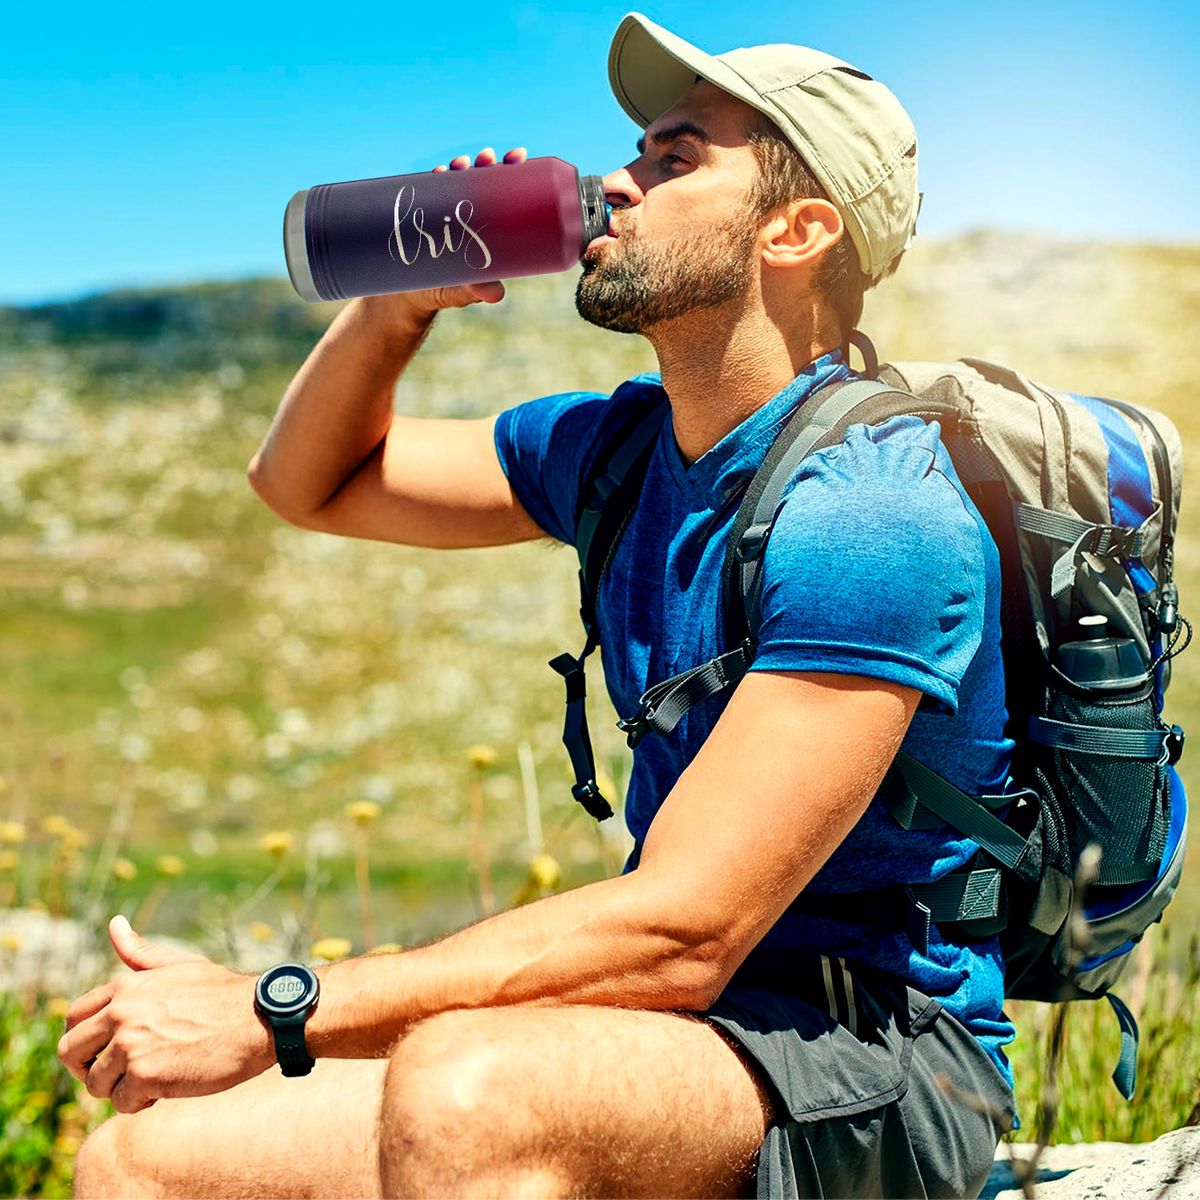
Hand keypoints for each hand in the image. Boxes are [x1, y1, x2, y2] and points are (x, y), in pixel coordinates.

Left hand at [56, 916, 273, 1113]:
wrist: (260, 1018)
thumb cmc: (222, 993)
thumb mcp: (179, 966)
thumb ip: (140, 953)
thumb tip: (114, 923)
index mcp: (125, 986)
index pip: (73, 1017)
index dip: (83, 1039)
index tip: (105, 1050)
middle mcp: (121, 1012)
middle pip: (70, 1051)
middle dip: (88, 1068)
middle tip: (119, 1073)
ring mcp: (130, 1043)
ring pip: (94, 1082)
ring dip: (119, 1089)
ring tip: (151, 1079)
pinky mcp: (145, 1074)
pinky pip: (121, 1102)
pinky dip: (140, 1103)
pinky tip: (165, 1089)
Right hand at [368, 145, 527, 321]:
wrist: (407, 294)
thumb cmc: (442, 292)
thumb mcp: (461, 293)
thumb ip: (477, 291)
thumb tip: (496, 294)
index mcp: (486, 228)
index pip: (502, 195)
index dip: (510, 173)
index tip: (517, 157)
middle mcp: (467, 216)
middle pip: (480, 181)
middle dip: (485, 164)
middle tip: (487, 158)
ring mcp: (444, 212)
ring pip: (455, 181)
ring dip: (459, 167)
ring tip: (461, 164)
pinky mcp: (422, 214)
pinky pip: (428, 190)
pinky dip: (433, 179)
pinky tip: (438, 172)